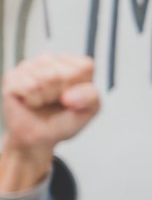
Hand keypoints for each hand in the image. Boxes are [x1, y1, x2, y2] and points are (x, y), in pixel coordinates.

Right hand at [0, 55, 99, 193]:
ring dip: (43, 97)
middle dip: (60, 94)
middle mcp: (53, 61)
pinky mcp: (12, 78)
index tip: (72, 101)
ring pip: (41, 77)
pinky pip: (23, 85)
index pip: (83, 66)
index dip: (80, 88)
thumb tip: (70, 95)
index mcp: (76, 66)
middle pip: (61, 72)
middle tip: (55, 105)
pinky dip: (28, 99)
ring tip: (42, 104)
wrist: (39, 138)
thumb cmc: (64, 122)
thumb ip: (90, 99)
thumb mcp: (88, 112)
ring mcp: (31, 67)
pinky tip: (29, 103)